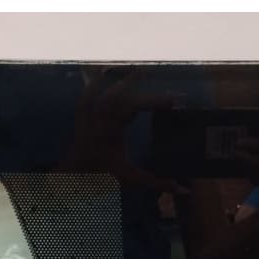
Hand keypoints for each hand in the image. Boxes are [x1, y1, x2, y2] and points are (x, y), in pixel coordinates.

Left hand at [65, 69, 181, 192]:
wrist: (73, 182)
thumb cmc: (103, 179)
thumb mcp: (132, 181)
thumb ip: (157, 184)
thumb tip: (184, 190)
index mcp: (111, 132)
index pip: (134, 108)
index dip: (153, 101)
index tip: (172, 101)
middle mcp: (98, 121)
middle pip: (116, 94)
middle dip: (132, 81)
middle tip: (147, 70)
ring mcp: (88, 118)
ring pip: (99, 91)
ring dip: (113, 79)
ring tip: (126, 68)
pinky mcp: (82, 120)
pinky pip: (86, 97)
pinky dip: (93, 85)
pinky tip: (100, 76)